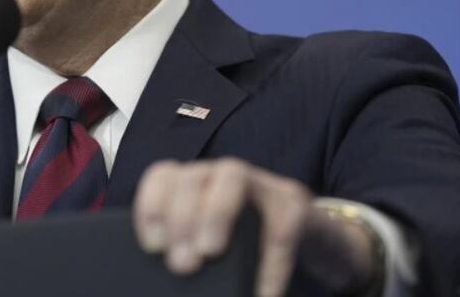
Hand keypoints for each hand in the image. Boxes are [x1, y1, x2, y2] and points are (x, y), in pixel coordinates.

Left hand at [132, 158, 379, 296]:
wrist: (308, 243)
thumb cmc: (247, 246)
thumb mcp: (212, 246)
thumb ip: (190, 251)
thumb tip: (174, 273)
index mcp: (194, 184)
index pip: (163, 177)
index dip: (151, 206)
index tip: (152, 246)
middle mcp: (222, 175)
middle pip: (192, 176)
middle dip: (181, 217)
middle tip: (181, 263)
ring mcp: (260, 184)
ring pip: (232, 175)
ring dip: (216, 211)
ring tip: (209, 252)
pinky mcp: (294, 204)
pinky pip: (280, 223)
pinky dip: (271, 261)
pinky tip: (264, 293)